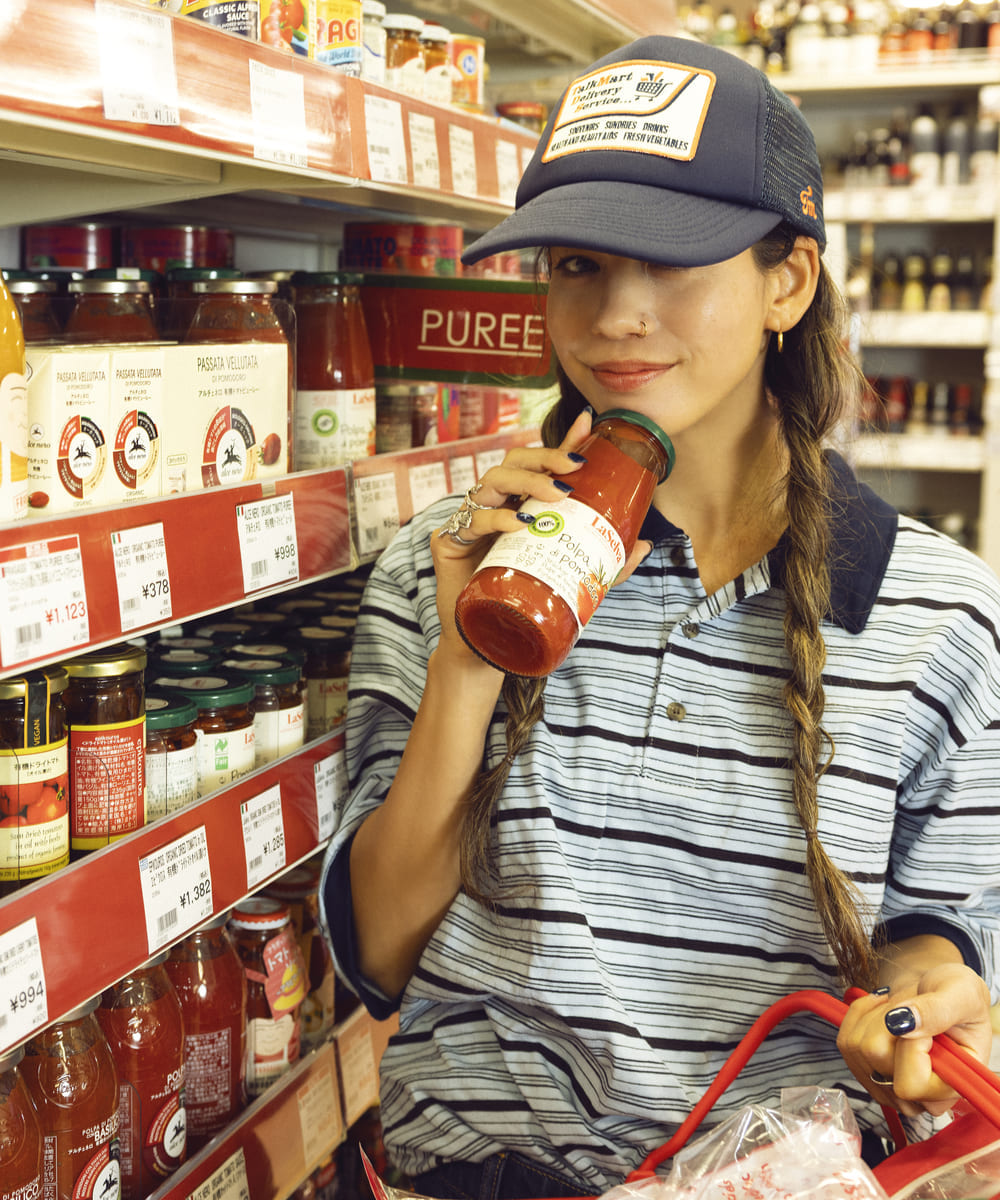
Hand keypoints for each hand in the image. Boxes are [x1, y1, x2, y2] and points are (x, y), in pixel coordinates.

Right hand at [430, 409, 598, 655]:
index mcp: (520, 506)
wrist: (486, 643)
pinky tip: (518, 524)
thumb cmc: (525, 602)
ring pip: (492, 480)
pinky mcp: (449, 541)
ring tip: (554, 496)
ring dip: (526, 482)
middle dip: (545, 458)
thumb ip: (603, 561)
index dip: (562, 442)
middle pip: (514, 462)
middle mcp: (494, 506)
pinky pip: (471, 518)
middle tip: (574, 470)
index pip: (540, 466)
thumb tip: (643, 544)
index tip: (587, 424)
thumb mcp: (570, 576)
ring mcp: (470, 521)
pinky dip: (496, 517)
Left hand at [837, 962, 992, 1117]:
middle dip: (887, 1019)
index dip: (908, 1044)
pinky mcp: (871, 1073)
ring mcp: (893, 1089)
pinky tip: (883, 1008)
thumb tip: (901, 1023)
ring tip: (902, 1008)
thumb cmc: (961, 997)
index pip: (909, 1083)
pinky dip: (859, 1015)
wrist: (944, 994)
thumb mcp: (960, 994)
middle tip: (912, 1006)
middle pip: (875, 1058)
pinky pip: (846, 1042)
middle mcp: (922, 1099)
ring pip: (857, 1048)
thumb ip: (936, 1011)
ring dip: (874, 1015)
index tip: (923, 1022)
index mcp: (953, 1088)